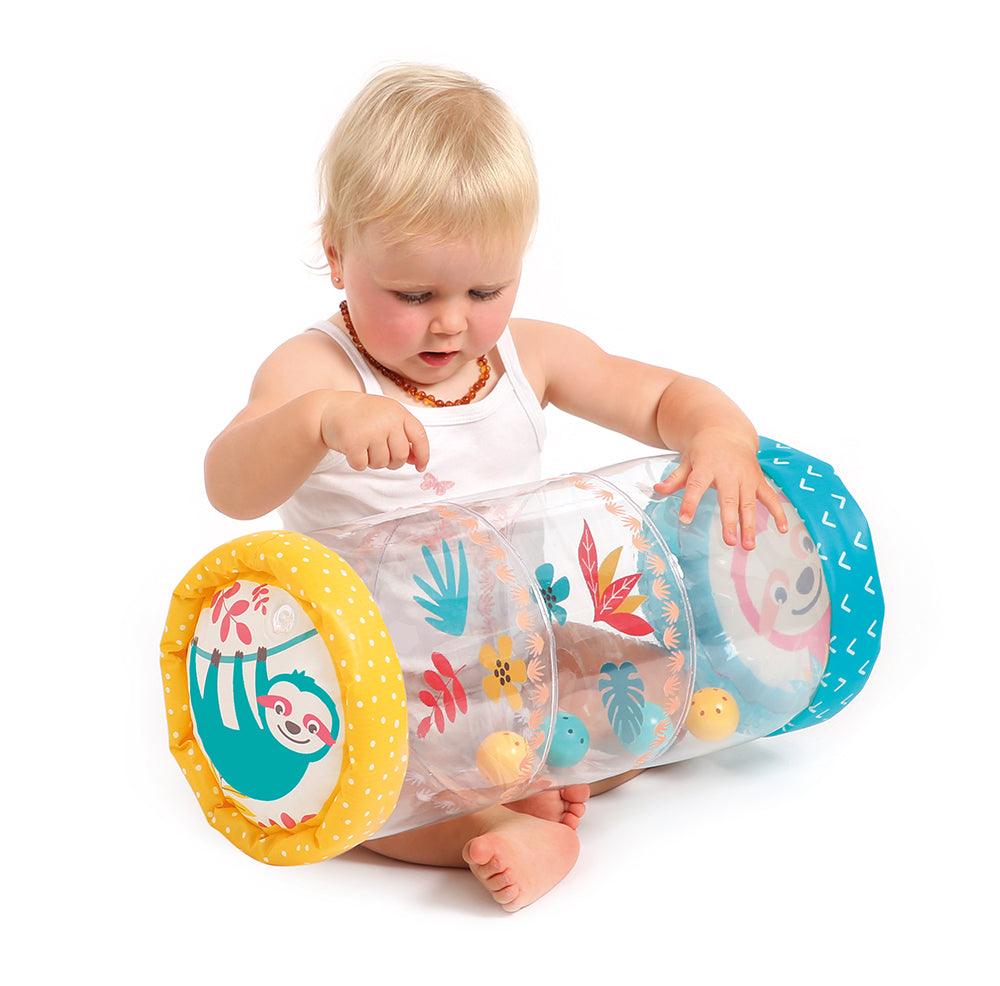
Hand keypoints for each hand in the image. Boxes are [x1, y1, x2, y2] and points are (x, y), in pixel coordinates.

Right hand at [320, 392, 429, 471]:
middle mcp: (387, 420)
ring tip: (364, 447)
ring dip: (372, 462)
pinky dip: (357, 463)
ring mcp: (370, 430)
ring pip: (382, 463)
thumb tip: (418, 461)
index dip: (423, 455)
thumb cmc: (362, 416)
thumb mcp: (387, 418)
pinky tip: (352, 449)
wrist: (330, 408)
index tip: (420, 467)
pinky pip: (362, 466)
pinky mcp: (353, 441)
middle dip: (392, 462)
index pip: (419, 437)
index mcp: (398, 412)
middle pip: (401, 456)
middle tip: (379, 454)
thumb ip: (403, 436)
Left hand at [653, 428, 787, 549]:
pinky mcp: (759, 480)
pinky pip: (770, 497)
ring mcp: (746, 477)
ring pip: (749, 502)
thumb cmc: (703, 451)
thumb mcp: (686, 461)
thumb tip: (657, 490)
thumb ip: (674, 479)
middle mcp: (728, 472)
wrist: (727, 432)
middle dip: (729, 520)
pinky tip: (782, 529)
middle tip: (728, 541)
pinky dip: (778, 512)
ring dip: (750, 524)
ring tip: (748, 545)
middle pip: (728, 498)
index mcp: (706, 467)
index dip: (690, 503)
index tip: (685, 520)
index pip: (696, 486)